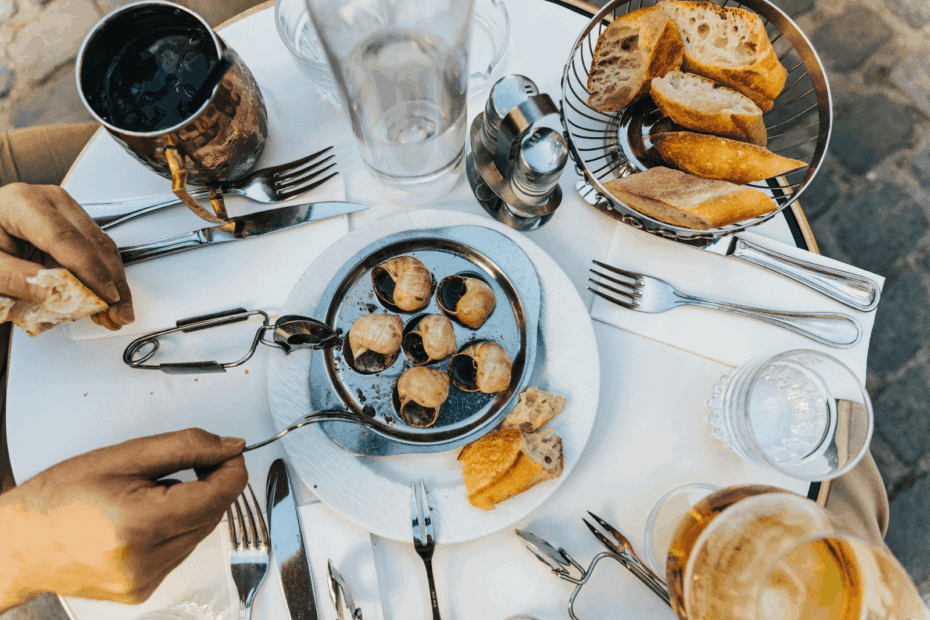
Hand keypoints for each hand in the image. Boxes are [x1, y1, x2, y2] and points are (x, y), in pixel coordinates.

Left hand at [0, 183, 133, 329]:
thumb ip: (17, 278)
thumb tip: (55, 296)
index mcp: (25, 204)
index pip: (65, 238)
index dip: (89, 271)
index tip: (105, 296)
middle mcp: (52, 203)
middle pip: (93, 244)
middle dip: (111, 283)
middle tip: (118, 313)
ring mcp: (67, 212)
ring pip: (102, 249)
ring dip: (112, 284)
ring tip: (115, 313)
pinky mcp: (73, 226)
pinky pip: (96, 253)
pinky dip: (102, 279)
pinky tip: (104, 299)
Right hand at [0, 429, 246, 608]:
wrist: (18, 542)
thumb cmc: (60, 497)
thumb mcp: (123, 456)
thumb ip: (185, 447)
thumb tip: (230, 447)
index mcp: (140, 523)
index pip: (219, 495)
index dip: (231, 468)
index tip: (227, 452)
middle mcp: (145, 560)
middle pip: (213, 514)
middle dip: (208, 485)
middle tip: (180, 466)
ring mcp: (145, 581)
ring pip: (200, 534)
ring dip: (190, 508)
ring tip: (148, 496)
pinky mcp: (143, 591)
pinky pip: (180, 552)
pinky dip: (174, 531)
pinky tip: (143, 520)